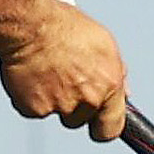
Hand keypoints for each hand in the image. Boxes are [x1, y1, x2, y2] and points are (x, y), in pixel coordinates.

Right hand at [0, 1, 128, 140]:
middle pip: (81, 119)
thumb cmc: (64, 26)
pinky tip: (31, 75)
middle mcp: (88, 99)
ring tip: (47, 72)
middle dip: (75, 108)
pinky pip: (34, 110)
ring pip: (58, 113)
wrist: (29, 25)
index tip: (98, 125)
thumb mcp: (103, 43)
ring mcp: (61, 106)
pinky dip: (31, 97)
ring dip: (53, 101)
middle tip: (64, 83)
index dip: (103, 127)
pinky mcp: (35, 109)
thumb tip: (124, 92)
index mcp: (110, 84)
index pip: (112, 127)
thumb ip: (115, 73)